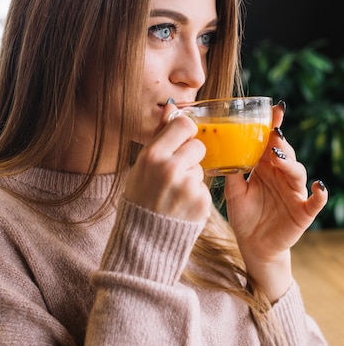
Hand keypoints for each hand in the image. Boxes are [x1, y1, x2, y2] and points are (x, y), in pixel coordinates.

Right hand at [125, 104, 211, 223]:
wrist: (144, 238)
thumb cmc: (140, 196)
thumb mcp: (142, 164)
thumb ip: (159, 135)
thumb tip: (171, 106)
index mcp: (152, 155)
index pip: (184, 125)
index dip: (185, 132)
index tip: (180, 141)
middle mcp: (170, 168)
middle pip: (197, 146)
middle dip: (190, 157)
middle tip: (174, 174)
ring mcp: (187, 186)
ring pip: (201, 168)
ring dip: (192, 177)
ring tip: (174, 193)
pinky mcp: (201, 202)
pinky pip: (204, 187)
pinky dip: (196, 195)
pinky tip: (181, 205)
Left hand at [224, 102, 327, 301]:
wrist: (253, 245)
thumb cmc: (244, 215)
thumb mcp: (233, 192)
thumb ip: (231, 173)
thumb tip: (220, 149)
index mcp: (265, 167)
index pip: (270, 142)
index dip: (273, 126)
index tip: (274, 109)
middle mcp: (281, 175)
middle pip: (284, 153)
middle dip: (280, 141)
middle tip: (273, 131)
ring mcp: (294, 192)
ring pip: (297, 172)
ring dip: (290, 163)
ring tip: (279, 156)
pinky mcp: (303, 211)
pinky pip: (315, 201)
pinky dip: (319, 193)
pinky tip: (317, 186)